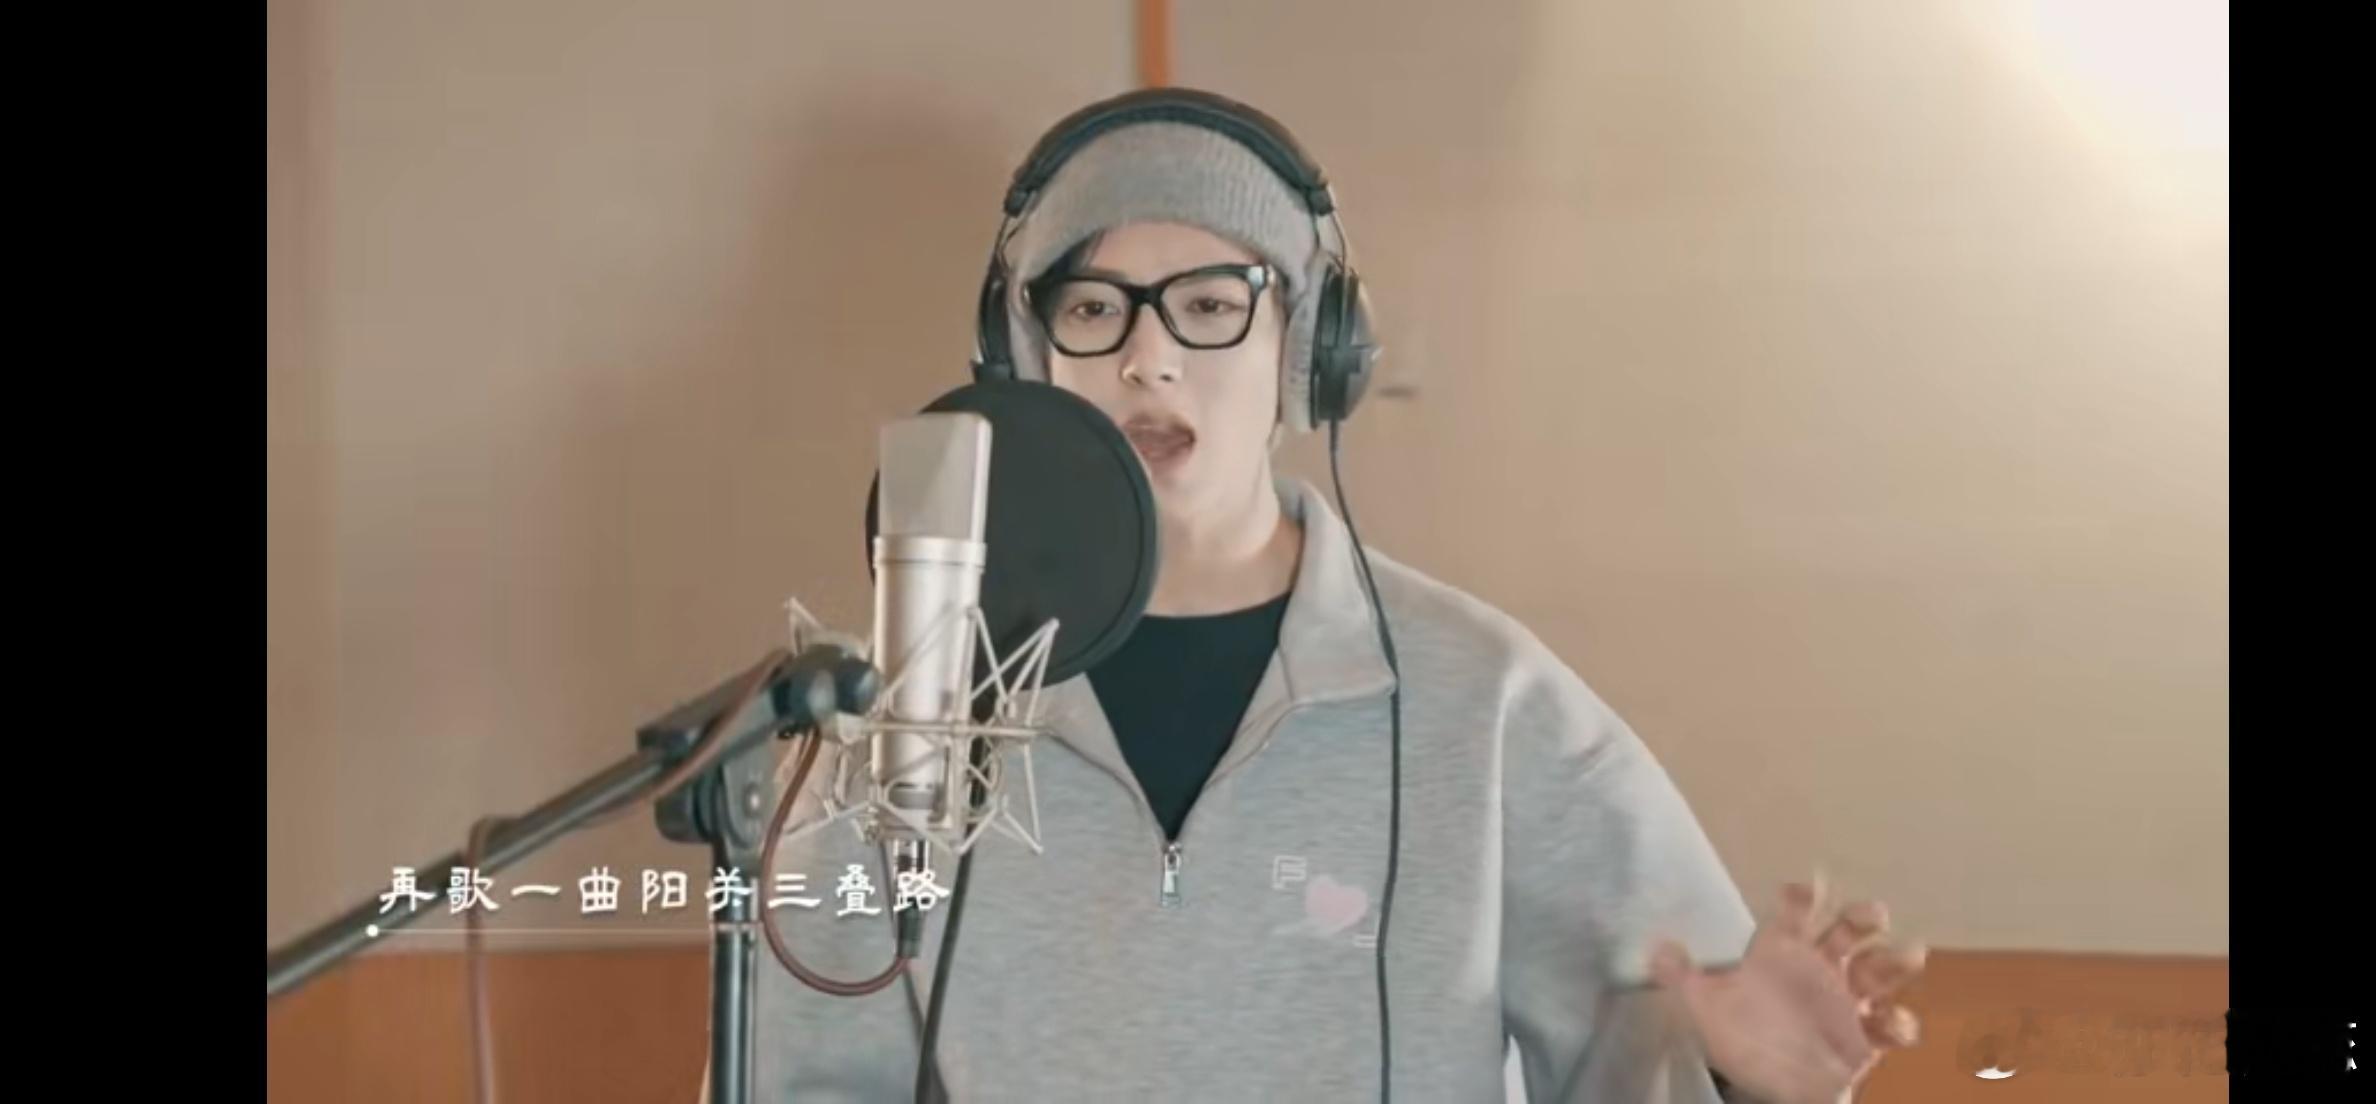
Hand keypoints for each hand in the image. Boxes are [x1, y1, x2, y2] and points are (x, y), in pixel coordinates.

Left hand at [1650, 873, 1927, 1103]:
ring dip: (1896, 960)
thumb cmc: (1742, 1042)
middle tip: (1875, 913)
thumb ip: (1683, 977)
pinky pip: (1889, 1025)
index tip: (1809, 889)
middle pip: (1846, 931)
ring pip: (1879, 970)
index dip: (1802, 897)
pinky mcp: (1865, 1037)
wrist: (1771, 1092)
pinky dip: (1898, 1023)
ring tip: (1910, 955)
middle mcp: (1818, 969)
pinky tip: (1891, 1026)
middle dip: (1862, 917)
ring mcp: (1846, 1001)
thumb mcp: (1703, 1009)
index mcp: (1780, 954)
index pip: (1792, 912)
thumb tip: (1654, 949)